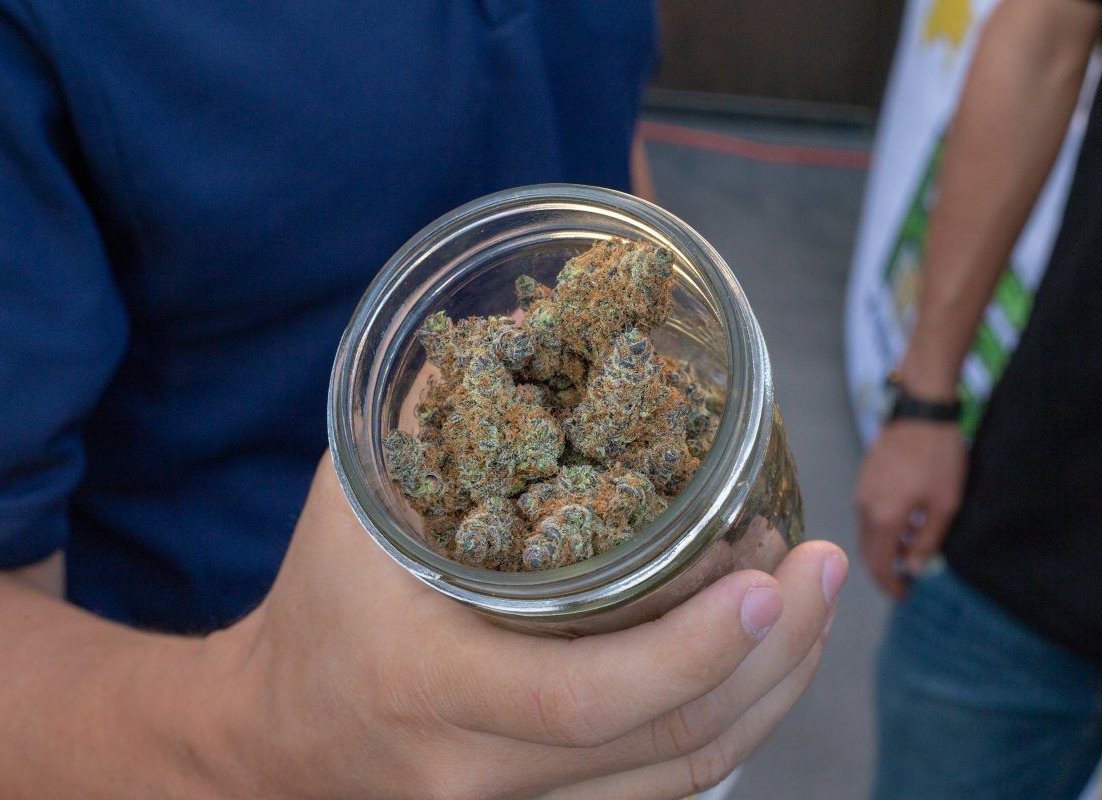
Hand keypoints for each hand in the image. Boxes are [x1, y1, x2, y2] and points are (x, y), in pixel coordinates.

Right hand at [195, 454, 846, 799]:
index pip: (589, 696)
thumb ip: (432, 418)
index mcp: (433, 689)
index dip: (695, 646)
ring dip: (770, 688)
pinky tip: (759, 656)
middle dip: (772, 655)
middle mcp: (481, 772)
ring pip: (684, 775)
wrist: (278, 740)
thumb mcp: (353, 505)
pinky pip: (661, 787)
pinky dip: (729, 720)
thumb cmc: (318, 607)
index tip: (768, 574)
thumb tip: (514, 325)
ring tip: (812, 603)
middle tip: (823, 569)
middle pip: (669, 744)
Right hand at [855, 420, 966, 597]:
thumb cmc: (938, 458)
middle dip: (886, 568)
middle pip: (868, 550)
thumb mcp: (944, 504)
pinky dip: (884, 526)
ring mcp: (861, 490)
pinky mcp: (865, 478)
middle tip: (907, 580)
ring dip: (887, 546)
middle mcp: (864, 507)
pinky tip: (908, 520)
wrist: (920, 411)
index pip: (877, 564)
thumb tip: (912, 569)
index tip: (904, 596)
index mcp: (883, 517)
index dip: (889, 585)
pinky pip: (870, 513)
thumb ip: (927, 541)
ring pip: (868, 531)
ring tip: (914, 547)